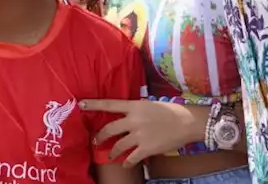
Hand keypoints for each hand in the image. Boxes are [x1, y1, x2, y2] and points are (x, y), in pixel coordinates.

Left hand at [81, 99, 205, 164]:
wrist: (187, 122)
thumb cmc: (171, 111)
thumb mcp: (150, 105)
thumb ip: (136, 110)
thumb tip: (126, 116)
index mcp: (135, 106)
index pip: (109, 104)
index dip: (93, 104)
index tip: (80, 104)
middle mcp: (134, 120)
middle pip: (109, 129)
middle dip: (100, 136)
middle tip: (95, 140)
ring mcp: (139, 135)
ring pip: (118, 146)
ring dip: (111, 152)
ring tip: (110, 155)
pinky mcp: (146, 148)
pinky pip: (131, 158)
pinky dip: (127, 163)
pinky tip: (126, 164)